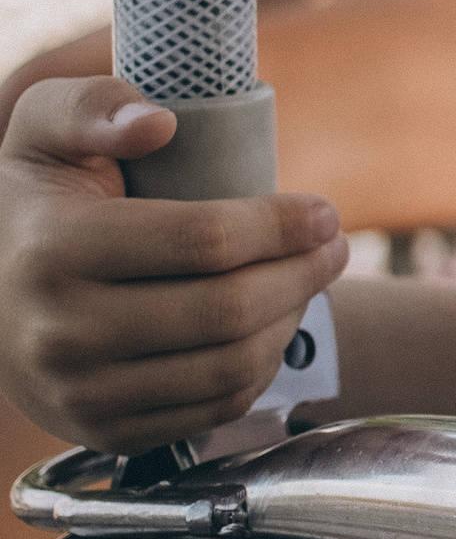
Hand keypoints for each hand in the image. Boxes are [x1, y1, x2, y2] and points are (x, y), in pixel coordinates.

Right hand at [0, 78, 347, 457]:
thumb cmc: (38, 202)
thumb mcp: (44, 131)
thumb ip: (92, 104)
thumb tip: (158, 123)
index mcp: (54, 250)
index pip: (202, 241)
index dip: (279, 225)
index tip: (322, 210)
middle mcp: (62, 332)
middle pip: (227, 310)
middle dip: (302, 274)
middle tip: (333, 245)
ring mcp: (82, 394)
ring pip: (230, 367)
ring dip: (291, 322)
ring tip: (306, 283)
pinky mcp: (107, 433)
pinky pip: (215, 410)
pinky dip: (261, 370)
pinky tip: (269, 329)